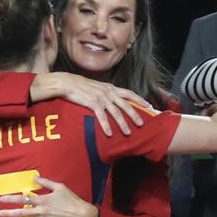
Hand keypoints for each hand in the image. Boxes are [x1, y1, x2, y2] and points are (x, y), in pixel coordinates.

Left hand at [0, 176, 98, 216]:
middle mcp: (41, 212)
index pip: (24, 199)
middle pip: (22, 212)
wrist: (82, 215)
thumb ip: (46, 183)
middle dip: (9, 213)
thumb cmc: (71, 200)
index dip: (12, 199)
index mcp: (43, 200)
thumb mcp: (60, 187)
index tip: (2, 198)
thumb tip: (35, 178)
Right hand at [32, 72, 152, 136]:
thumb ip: (108, 92)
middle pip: (126, 105)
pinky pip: (102, 116)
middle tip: (142, 124)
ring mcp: (101, 97)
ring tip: (128, 133)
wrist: (68, 82)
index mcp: (111, 87)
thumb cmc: (83, 86)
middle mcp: (109, 92)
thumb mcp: (99, 87)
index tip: (148, 105)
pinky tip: (110, 134)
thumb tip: (116, 100)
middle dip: (135, 115)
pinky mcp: (92, 103)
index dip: (139, 99)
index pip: (129, 93)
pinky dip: (106, 126)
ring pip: (116, 112)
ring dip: (123, 124)